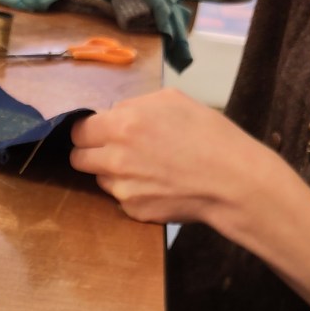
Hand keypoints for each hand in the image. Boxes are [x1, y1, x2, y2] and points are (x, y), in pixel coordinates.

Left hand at [70, 87, 270, 225]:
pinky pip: (120, 197)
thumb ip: (134, 106)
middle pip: (79, 158)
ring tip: (144, 167)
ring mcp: (122, 188)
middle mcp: (115, 158)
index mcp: (123, 124)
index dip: (87, 131)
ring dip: (111, 172)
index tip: (95, 132)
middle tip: (112, 150)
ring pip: (99, 178)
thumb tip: (113, 115)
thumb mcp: (172, 100)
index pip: (79, 130)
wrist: (230, 180)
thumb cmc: (208, 135)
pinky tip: (156, 184)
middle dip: (91, 152)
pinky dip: (132, 191)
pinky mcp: (132, 209)